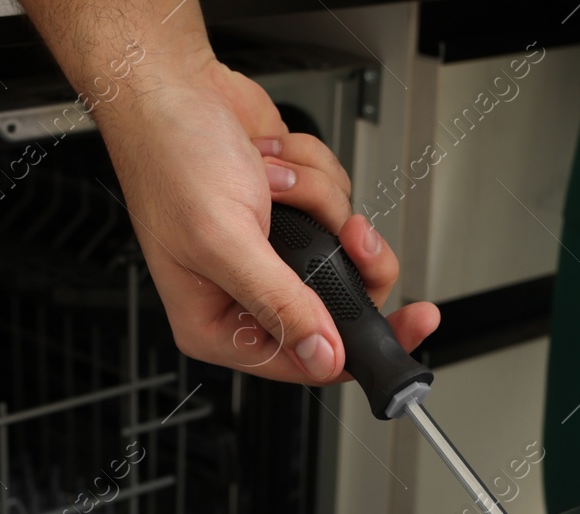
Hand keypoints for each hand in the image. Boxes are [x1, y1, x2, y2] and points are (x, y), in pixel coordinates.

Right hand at [96, 53, 438, 381]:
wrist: (170, 86)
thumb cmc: (170, 158)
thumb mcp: (225, 241)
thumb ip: (280, 303)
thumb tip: (323, 356)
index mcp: (217, 323)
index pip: (304, 361)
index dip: (357, 347)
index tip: (409, 328)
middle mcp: (246, 293)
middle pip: (337, 303)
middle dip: (349, 256)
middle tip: (354, 233)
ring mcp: (273, 250)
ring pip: (343, 246)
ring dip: (318, 201)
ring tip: (272, 181)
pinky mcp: (292, 211)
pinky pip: (336, 204)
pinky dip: (313, 173)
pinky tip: (270, 162)